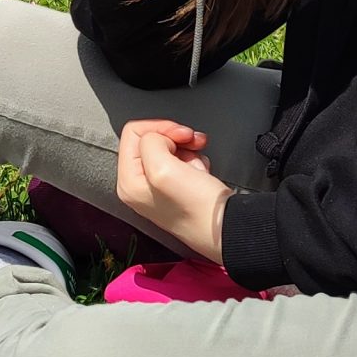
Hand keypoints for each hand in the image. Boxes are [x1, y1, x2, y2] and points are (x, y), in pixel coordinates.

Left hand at [115, 118, 233, 262]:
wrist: (228, 229)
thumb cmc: (200, 209)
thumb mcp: (164, 168)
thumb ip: (151, 143)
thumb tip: (158, 138)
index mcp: (128, 182)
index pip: (133, 133)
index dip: (161, 128)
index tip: (181, 135)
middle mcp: (139, 186)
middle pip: (150, 139)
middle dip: (175, 137)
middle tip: (193, 143)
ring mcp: (158, 188)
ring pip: (168, 148)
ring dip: (187, 150)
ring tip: (198, 164)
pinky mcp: (176, 188)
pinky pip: (181, 160)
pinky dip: (194, 160)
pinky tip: (201, 172)